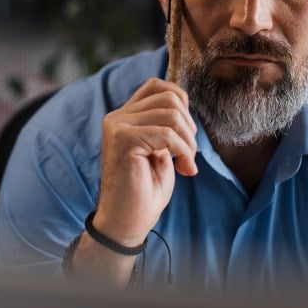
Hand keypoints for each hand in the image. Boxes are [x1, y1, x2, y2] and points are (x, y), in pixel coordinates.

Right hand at [93, 78, 197, 246]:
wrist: (127, 222)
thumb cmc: (145, 190)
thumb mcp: (160, 149)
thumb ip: (166, 124)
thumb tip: (183, 100)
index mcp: (125, 117)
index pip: (157, 86)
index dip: (181, 101)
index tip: (186, 134)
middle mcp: (118, 117)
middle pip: (169, 96)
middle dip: (189, 124)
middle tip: (189, 153)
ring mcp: (118, 126)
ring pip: (171, 113)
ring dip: (189, 141)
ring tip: (186, 162)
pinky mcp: (123, 140)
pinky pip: (167, 134)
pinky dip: (184, 151)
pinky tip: (183, 169)